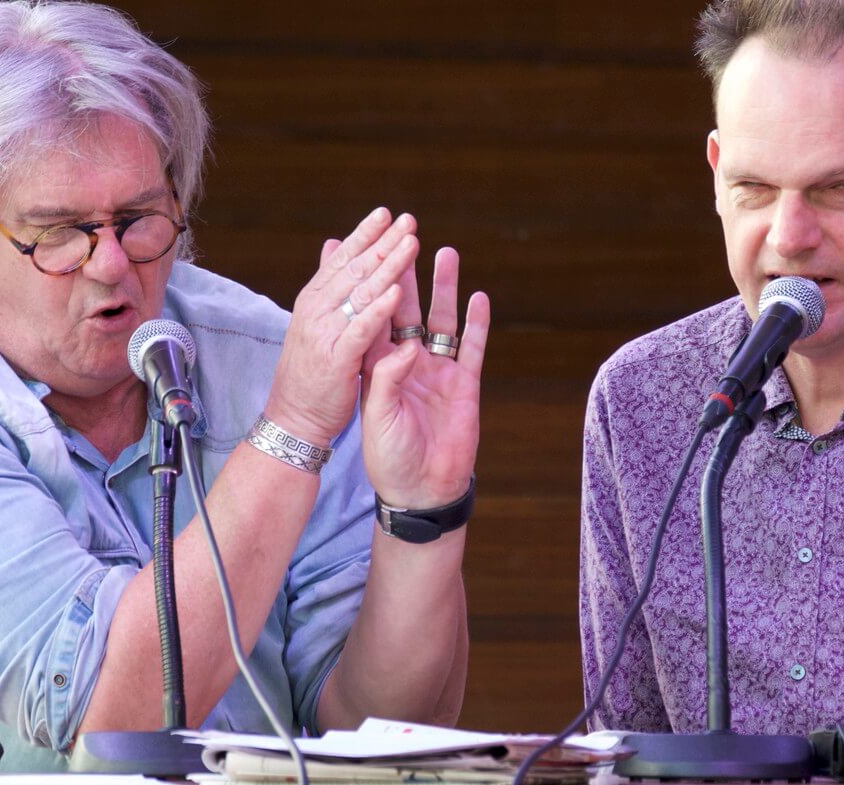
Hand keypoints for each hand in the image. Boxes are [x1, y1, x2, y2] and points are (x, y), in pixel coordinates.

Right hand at [265, 208, 417, 445]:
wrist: (294, 418)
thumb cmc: (310, 372)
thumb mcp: (316, 323)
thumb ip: (330, 287)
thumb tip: (334, 246)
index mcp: (315, 301)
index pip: (343, 260)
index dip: (364, 235)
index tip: (386, 213)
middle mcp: (318, 311)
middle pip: (356, 270)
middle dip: (383, 242)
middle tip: (408, 219)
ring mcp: (326, 334)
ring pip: (361, 293)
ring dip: (388, 266)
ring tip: (411, 243)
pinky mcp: (338, 359)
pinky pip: (362, 330)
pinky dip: (379, 310)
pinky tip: (397, 292)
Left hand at [362, 247, 489, 508]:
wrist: (422, 489)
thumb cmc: (390, 457)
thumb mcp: (378, 417)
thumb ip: (386, 379)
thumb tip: (403, 347)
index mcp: (378, 367)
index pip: (372, 317)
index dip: (368, 285)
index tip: (364, 251)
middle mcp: (407, 361)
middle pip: (405, 308)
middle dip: (405, 273)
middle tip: (406, 236)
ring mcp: (438, 369)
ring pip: (441, 319)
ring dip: (442, 287)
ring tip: (444, 252)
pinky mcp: (465, 383)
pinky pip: (472, 346)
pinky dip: (477, 322)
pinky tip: (479, 296)